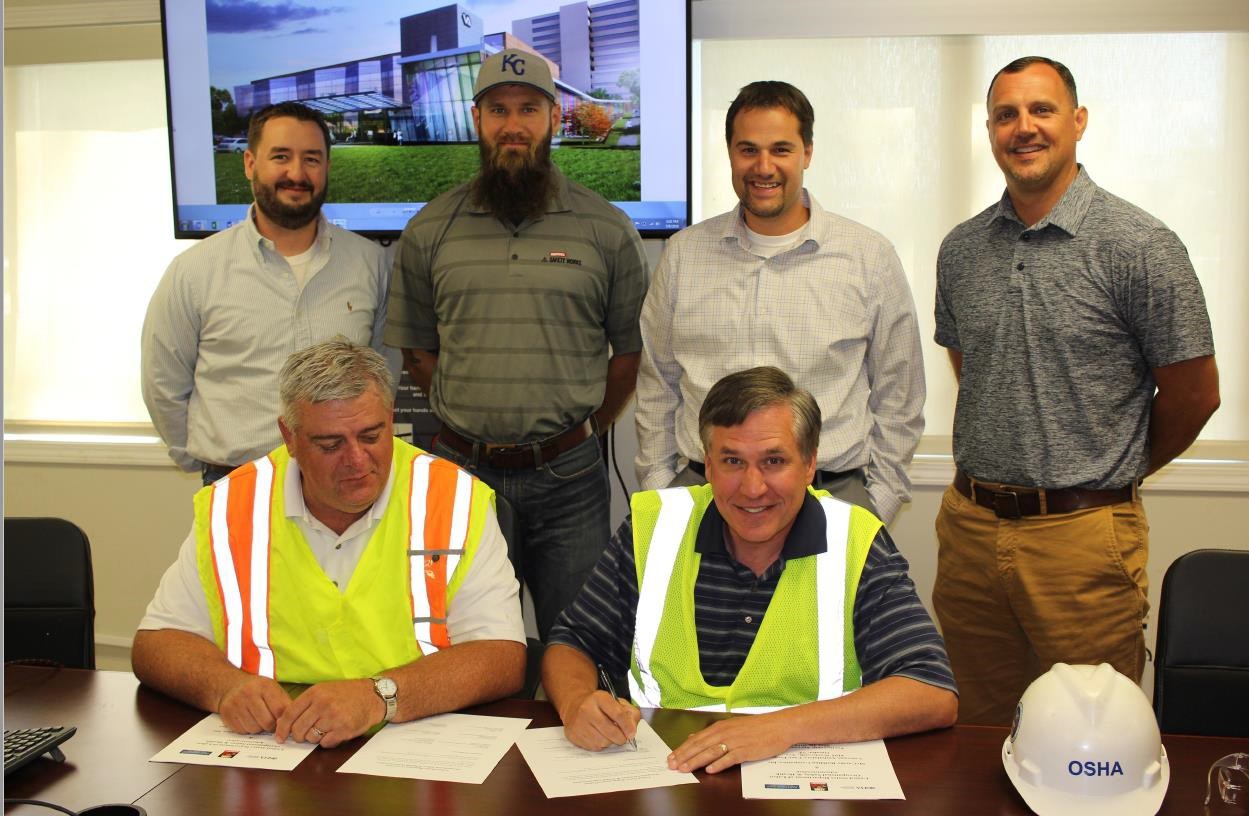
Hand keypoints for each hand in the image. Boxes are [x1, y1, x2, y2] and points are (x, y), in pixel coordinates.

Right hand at [217, 675, 290, 734]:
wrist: (232, 685)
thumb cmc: (258, 689)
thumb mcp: (273, 689)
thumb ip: (284, 704)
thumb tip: (294, 722)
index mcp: (265, 686)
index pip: (279, 710)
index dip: (284, 720)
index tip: (286, 724)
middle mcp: (249, 693)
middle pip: (267, 722)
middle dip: (272, 726)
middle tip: (272, 722)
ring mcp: (236, 703)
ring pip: (254, 729)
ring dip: (259, 728)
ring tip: (259, 718)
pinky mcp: (226, 714)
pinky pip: (242, 731)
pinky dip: (248, 729)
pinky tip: (248, 719)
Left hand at [274, 678, 383, 748]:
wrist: (374, 696)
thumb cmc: (348, 694)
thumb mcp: (325, 690)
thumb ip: (306, 703)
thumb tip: (285, 722)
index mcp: (315, 693)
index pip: (289, 714)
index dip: (282, 728)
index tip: (280, 737)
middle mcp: (323, 704)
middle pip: (298, 729)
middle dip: (299, 736)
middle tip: (304, 735)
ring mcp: (333, 717)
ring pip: (311, 738)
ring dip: (314, 738)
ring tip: (324, 730)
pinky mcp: (344, 729)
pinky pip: (325, 743)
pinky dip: (327, 741)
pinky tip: (334, 733)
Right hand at [560, 690, 640, 750]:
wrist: (574, 705)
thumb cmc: (599, 705)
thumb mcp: (615, 702)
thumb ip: (629, 713)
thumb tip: (632, 730)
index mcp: (599, 698)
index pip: (618, 714)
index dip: (628, 726)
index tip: (632, 733)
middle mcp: (586, 709)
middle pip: (611, 731)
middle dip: (620, 737)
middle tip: (623, 737)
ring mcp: (578, 723)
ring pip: (603, 741)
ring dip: (610, 741)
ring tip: (608, 734)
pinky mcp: (573, 735)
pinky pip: (593, 747)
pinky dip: (600, 744)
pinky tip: (598, 736)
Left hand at [667, 711, 794, 773]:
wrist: (779, 725)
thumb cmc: (756, 727)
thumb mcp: (731, 726)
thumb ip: (712, 733)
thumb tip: (693, 736)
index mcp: (720, 727)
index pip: (696, 739)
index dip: (682, 749)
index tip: (671, 758)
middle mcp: (725, 733)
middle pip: (700, 746)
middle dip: (684, 756)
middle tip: (672, 765)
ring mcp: (735, 741)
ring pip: (711, 752)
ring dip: (696, 761)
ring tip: (685, 769)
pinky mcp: (746, 750)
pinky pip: (730, 758)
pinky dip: (719, 764)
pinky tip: (710, 770)